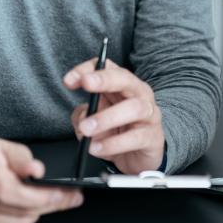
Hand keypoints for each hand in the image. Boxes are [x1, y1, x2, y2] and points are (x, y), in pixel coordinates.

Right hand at [0, 137, 82, 222]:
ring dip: (33, 215)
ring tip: (34, 201)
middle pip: (17, 211)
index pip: (8, 190)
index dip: (37, 196)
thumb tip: (38, 171)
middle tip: (61, 196)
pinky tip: (15, 211)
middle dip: (45, 204)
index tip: (58, 194)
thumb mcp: (3, 146)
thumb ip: (23, 157)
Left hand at [64, 58, 164, 174]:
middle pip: (125, 79)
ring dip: (107, 117)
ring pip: (134, 108)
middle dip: (105, 79)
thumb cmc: (117, 132)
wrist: (139, 156)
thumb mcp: (94, 121)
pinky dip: (114, 144)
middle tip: (86, 84)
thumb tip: (82, 117)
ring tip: (86, 129)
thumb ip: (83, 116)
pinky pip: (135, 137)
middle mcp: (139, 94)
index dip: (87, 69)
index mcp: (123, 85)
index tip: (69, 81)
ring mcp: (150, 114)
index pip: (107, 66)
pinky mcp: (153, 137)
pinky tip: (97, 148)